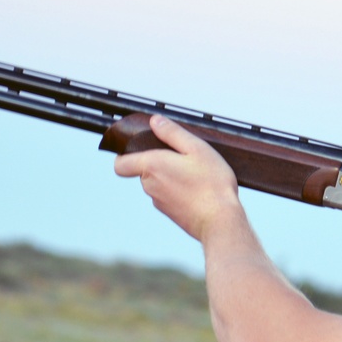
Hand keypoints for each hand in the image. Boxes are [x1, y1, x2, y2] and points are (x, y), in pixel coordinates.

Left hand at [113, 115, 240, 241]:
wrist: (220, 220)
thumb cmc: (211, 185)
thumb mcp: (197, 148)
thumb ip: (173, 133)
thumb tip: (155, 121)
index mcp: (152, 166)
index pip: (120, 164)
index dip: (125, 156)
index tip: (139, 150)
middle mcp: (150, 186)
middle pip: (144, 171)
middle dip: (160, 164)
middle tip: (184, 159)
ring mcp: (159, 202)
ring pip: (158, 184)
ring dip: (171, 178)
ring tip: (196, 175)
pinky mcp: (171, 214)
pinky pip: (169, 197)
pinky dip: (180, 192)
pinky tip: (199, 190)